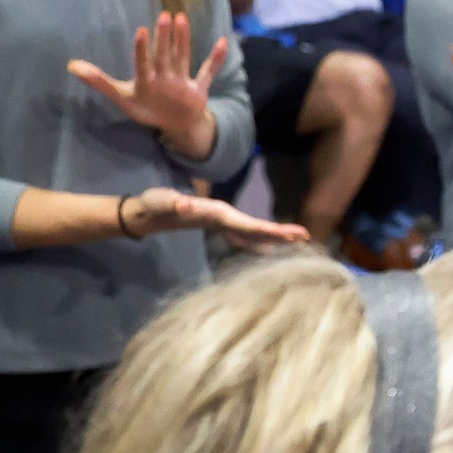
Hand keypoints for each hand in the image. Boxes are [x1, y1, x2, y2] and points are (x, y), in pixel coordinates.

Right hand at [69, 12, 227, 160]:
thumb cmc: (146, 108)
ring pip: (184, 58)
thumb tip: (72, 65)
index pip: (143, 64)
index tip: (142, 30)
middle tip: (166, 15)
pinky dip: (217, 58)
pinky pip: (209, 71)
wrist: (176, 127)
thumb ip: (99, 80)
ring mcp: (184, 84)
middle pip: (165, 57)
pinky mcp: (200, 87)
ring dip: (184, 39)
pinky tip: (225, 41)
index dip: (143, 49)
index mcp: (145, 84)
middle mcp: (165, 83)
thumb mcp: (121, 97)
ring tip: (181, 17)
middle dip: (165, 38)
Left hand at [120, 187, 306, 250]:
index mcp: (215, 212)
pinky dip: (256, 241)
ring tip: (298, 240)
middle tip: (305, 236)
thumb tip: (185, 204)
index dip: (267, 230)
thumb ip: (172, 203)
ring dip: (272, 236)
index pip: (245, 223)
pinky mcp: (217, 228)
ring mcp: (221, 222)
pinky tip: (267, 249)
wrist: (147, 209)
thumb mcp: (159, 203)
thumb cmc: (153, 205)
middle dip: (279, 232)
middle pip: (254, 226)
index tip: (288, 234)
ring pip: (251, 230)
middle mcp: (222, 215)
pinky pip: (242, 236)